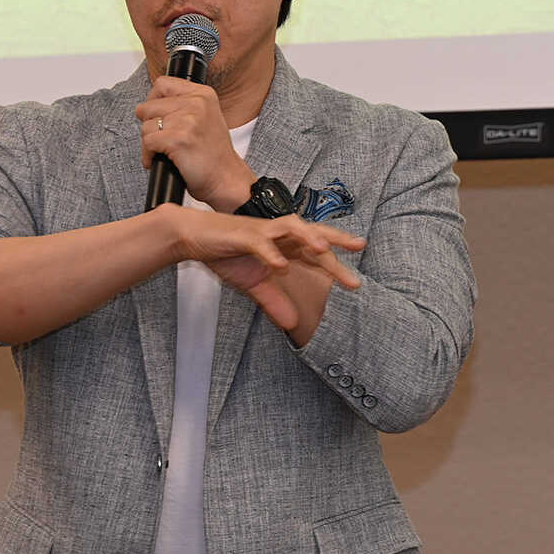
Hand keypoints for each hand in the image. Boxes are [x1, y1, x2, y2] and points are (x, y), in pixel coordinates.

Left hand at [136, 77, 254, 210]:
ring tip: (163, 151)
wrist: (226, 179)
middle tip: (161, 138)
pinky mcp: (178, 139)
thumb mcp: (206, 117)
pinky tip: (159, 160)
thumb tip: (151, 103)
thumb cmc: (214, 155)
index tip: (157, 116)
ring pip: (146, 126)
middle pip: (149, 106)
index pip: (162, 84)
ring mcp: (188, 121)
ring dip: (148, 143)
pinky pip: (147, 143)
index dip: (154, 101)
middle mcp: (197, 103)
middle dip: (149, 125)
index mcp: (203, 94)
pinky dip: (148, 156)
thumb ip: (183, 105)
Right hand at [161, 206, 363, 334]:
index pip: (315, 254)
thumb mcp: (254, 284)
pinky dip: (270, 253)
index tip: (356, 282)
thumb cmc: (226, 254)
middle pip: (312, 234)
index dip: (336, 264)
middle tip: (360, 246)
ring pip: (292, 228)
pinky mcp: (242, 235)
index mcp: (283, 245)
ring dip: (308, 237)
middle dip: (336, 240)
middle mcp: (278, 234)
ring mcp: (261, 232)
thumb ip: (274, 301)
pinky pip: (260, 243)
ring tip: (323, 251)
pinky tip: (280, 266)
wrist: (194, 237)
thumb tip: (292, 324)